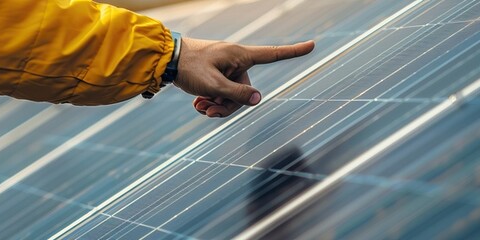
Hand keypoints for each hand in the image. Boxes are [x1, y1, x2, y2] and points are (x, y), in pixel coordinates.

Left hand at [173, 38, 314, 117]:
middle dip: (228, 104)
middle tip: (208, 110)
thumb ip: (237, 95)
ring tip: (199, 106)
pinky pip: (221, 92)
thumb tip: (258, 100)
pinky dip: (211, 100)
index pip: (272, 54)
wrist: (166, 60)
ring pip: (230, 95)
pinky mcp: (215, 74)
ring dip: (217, 105)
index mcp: (240, 55)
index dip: (293, 52)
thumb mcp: (213, 85)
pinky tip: (197, 103)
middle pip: (245, 90)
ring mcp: (225, 68)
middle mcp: (235, 60)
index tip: (313, 44)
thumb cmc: (190, 67)